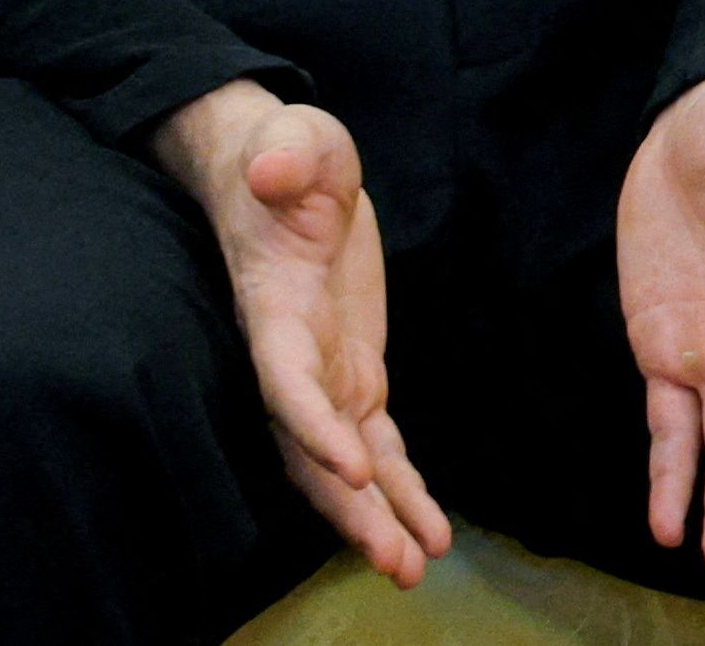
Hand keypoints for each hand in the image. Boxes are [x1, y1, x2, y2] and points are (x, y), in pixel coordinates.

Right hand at [151, 79, 451, 586]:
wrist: (279, 167)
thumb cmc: (285, 151)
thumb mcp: (294, 138)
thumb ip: (288, 153)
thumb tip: (275, 166)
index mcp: (275, 307)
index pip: (287, 376)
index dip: (312, 422)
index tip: (351, 463)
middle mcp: (293, 353)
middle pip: (312, 446)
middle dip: (349, 505)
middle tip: (393, 558)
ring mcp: (325, 369)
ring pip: (345, 461)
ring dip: (377, 516)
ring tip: (413, 567)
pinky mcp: (354, 371)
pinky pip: (377, 443)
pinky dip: (400, 488)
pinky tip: (429, 533)